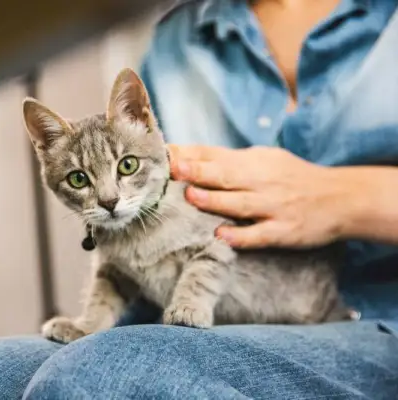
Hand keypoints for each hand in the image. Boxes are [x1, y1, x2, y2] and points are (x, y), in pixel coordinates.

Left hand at [168, 145, 359, 248]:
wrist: (341, 198)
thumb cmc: (292, 178)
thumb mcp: (265, 160)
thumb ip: (230, 160)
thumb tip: (188, 157)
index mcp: (253, 161)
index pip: (215, 154)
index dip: (190, 154)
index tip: (165, 152)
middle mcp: (262, 181)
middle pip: (225, 175)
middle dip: (198, 170)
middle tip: (173, 167)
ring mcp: (273, 206)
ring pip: (239, 203)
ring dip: (215, 200)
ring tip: (192, 196)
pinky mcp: (283, 230)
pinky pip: (259, 235)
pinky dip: (241, 235)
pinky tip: (222, 236)